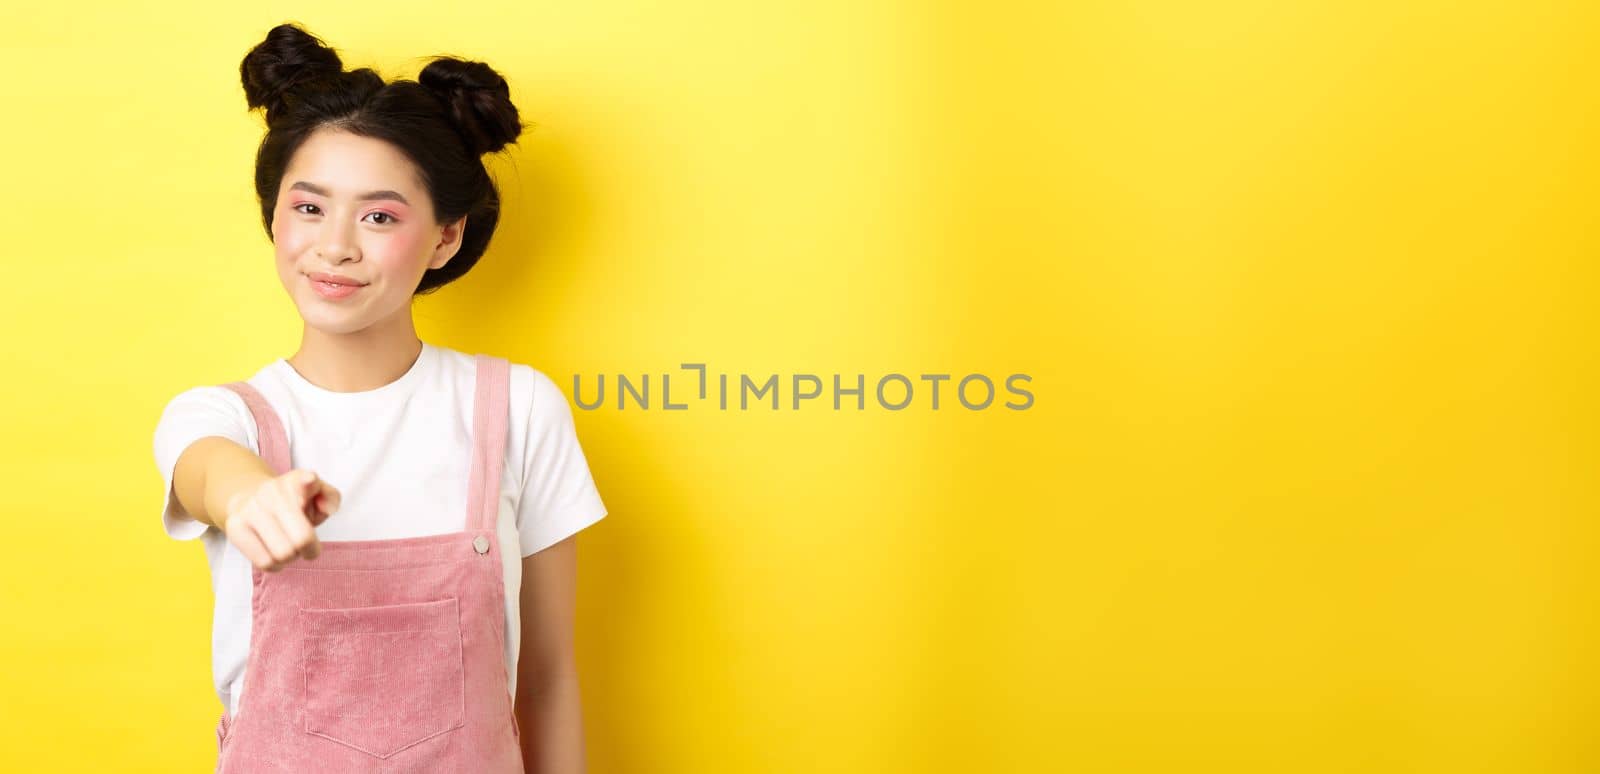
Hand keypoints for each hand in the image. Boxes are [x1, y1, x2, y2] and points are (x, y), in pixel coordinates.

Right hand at [222, 469, 340, 571]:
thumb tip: (325, 509)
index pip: (308, 482)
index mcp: (296, 480)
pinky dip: (275, 565)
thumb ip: (331, 498)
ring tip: (288, 546)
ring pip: (282, 555)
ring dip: (291, 558)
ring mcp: (250, 508)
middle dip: (309, 549)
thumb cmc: (293, 502)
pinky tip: (273, 553)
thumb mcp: (318, 495)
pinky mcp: (234, 526)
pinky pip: (264, 562)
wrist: (249, 497)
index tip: (308, 487)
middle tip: (306, 546)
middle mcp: (271, 491)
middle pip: (301, 539)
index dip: (310, 486)